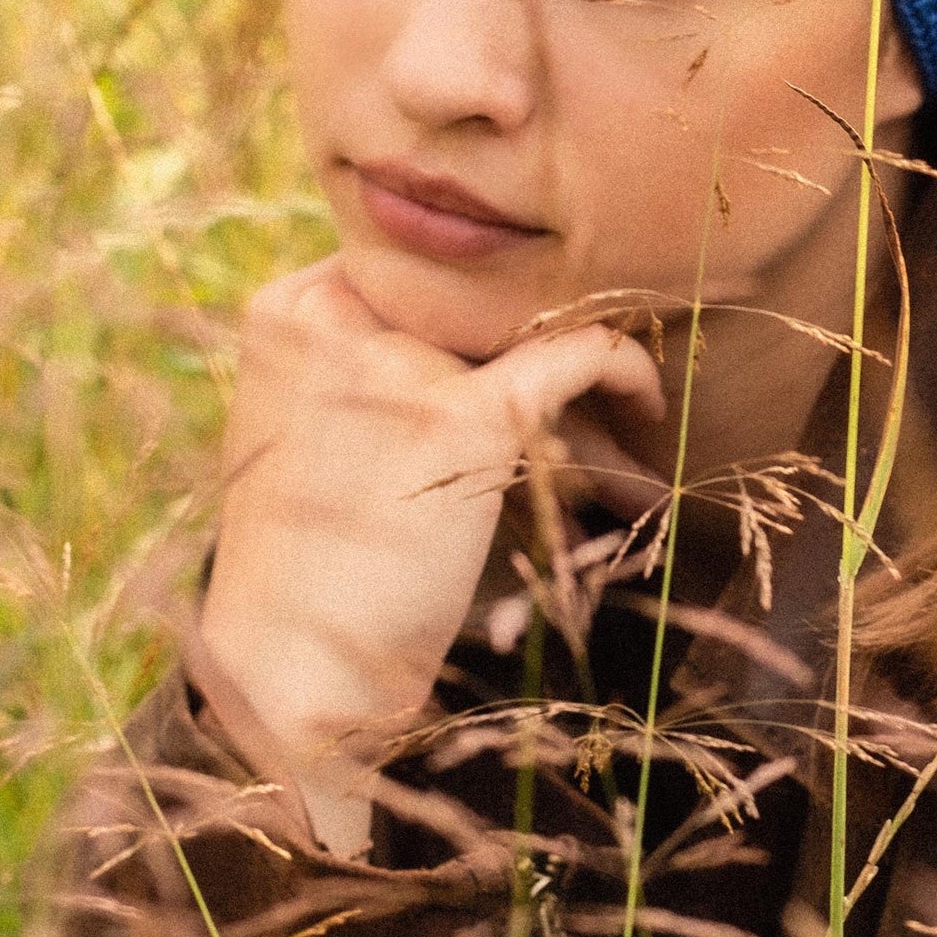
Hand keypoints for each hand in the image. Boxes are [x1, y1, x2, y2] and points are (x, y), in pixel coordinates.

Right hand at [198, 255, 664, 850]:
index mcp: (286, 309)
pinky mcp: (468, 414)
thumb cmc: (302, 561)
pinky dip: (625, 369)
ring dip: (581, 387)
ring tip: (626, 431)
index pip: (407, 266)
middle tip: (582, 392)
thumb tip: (479, 322)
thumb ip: (365, 358)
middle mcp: (337, 314)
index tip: (516, 336)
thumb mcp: (302, 428)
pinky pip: (579, 355)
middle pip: (473, 300)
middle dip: (527, 345)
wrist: (290, 670)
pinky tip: (650, 402)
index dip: (470, 303)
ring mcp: (403, 359)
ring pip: (528, 335)